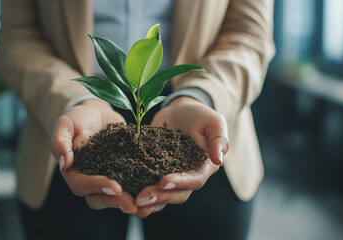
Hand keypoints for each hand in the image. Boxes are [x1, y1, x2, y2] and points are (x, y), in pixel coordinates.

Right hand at [52, 99, 137, 213]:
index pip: (82, 185)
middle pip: (100, 198)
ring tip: (147, 206)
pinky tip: (157, 193)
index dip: (98, 187)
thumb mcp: (66, 124)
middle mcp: (89, 181)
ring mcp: (107, 179)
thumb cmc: (78, 118)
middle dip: (117, 202)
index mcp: (73, 172)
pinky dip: (142, 191)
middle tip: (133, 203)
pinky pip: (131, 186)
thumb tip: (63, 163)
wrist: (97, 114)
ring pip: (116, 198)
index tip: (115, 187)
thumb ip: (61, 142)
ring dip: (131, 203)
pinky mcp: (123, 174)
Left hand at [132, 96, 228, 217]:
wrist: (179, 110)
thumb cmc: (199, 115)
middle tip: (142, 197)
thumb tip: (219, 159)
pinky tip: (122, 193)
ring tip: (132, 202)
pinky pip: (145, 183)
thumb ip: (219, 139)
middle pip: (176, 194)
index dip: (180, 183)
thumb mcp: (213, 121)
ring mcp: (169, 176)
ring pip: (161, 195)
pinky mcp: (153, 171)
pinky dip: (136, 189)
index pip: (194, 180)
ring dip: (148, 200)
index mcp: (204, 167)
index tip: (163, 182)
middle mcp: (187, 177)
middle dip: (160, 197)